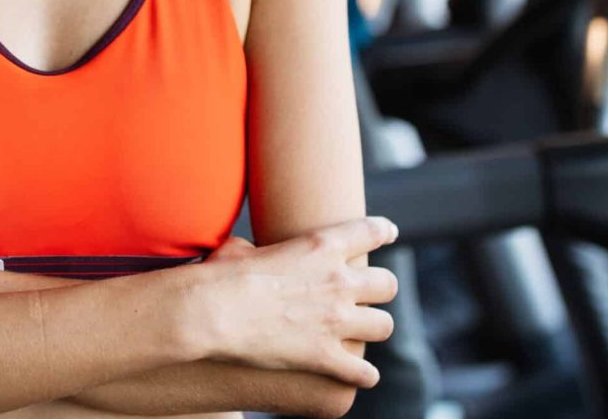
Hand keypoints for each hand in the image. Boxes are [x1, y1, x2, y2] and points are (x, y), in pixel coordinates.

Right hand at [196, 216, 398, 388]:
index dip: (383, 231)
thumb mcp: (241, 249)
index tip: (389, 232)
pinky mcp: (326, 356)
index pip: (370, 231)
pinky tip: (362, 375)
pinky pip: (364, 371)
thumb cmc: (223, 275)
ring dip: (375, 328)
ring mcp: (336, 320)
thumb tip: (240, 254)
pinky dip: (364, 375)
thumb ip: (251, 249)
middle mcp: (338, 281)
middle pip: (387, 283)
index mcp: (321, 246)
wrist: (218, 311)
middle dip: (381, 289)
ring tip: (365, 333)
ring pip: (384, 326)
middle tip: (369, 295)